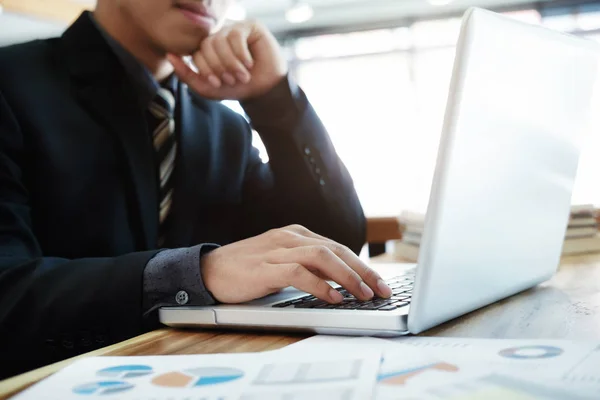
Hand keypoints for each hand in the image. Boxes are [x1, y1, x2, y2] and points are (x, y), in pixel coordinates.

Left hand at [168, 20, 286, 100]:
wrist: (264, 90)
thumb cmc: (237, 88)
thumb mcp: (208, 88)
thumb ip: (186, 75)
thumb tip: (169, 56)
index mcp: (208, 50)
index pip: (197, 53)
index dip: (206, 70)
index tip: (219, 84)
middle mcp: (219, 37)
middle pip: (207, 46)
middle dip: (218, 67)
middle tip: (231, 80)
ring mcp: (234, 30)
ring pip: (221, 41)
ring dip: (231, 63)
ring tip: (243, 76)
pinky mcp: (249, 26)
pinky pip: (236, 35)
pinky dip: (241, 54)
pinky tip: (249, 64)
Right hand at [201, 225, 392, 303]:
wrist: (208, 270)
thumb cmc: (247, 269)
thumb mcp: (282, 263)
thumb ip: (308, 267)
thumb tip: (341, 282)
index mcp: (296, 235)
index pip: (338, 247)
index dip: (362, 265)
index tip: (380, 283)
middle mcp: (290, 238)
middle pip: (336, 249)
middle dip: (363, 270)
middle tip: (382, 290)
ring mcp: (277, 250)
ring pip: (322, 257)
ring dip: (347, 276)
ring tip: (364, 295)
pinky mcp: (264, 267)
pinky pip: (298, 272)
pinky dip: (319, 285)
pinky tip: (333, 297)